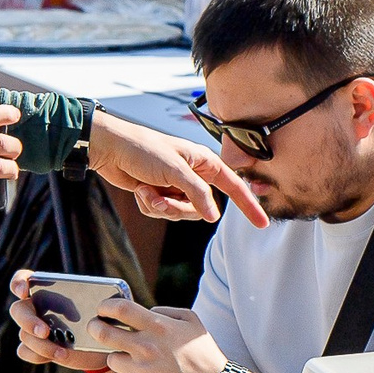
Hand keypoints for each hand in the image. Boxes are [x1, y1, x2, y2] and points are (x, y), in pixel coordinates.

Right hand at [9, 270, 115, 372]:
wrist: (103, 348)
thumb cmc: (103, 320)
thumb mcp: (107, 308)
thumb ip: (104, 299)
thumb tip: (110, 300)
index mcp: (48, 290)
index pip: (23, 280)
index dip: (19, 283)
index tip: (24, 291)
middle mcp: (36, 308)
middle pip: (18, 310)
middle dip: (28, 321)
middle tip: (45, 331)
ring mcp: (33, 329)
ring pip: (24, 335)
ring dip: (42, 345)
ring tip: (63, 352)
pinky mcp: (36, 348)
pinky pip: (25, 351)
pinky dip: (38, 355)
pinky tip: (58, 355)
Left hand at [11, 278, 233, 372]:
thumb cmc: (203, 352)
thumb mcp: (192, 321)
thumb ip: (165, 312)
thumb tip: (143, 313)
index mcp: (158, 327)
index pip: (120, 309)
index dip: (105, 306)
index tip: (102, 309)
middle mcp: (146, 347)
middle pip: (103, 334)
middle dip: (95, 328)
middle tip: (96, 328)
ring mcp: (142, 370)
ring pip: (111, 360)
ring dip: (119, 357)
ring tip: (133, 359)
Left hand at [85, 111, 265, 227]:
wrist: (110, 149)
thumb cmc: (143, 149)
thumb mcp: (175, 170)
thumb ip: (197, 193)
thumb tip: (214, 215)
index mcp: (205, 163)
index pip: (234, 187)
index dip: (249, 206)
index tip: (262, 223)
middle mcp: (194, 176)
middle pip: (202, 209)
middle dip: (179, 208)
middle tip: (162, 198)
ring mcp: (177, 187)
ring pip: (181, 214)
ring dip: (160, 206)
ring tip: (146, 191)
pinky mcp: (160, 194)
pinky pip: (163, 213)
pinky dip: (149, 204)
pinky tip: (139, 190)